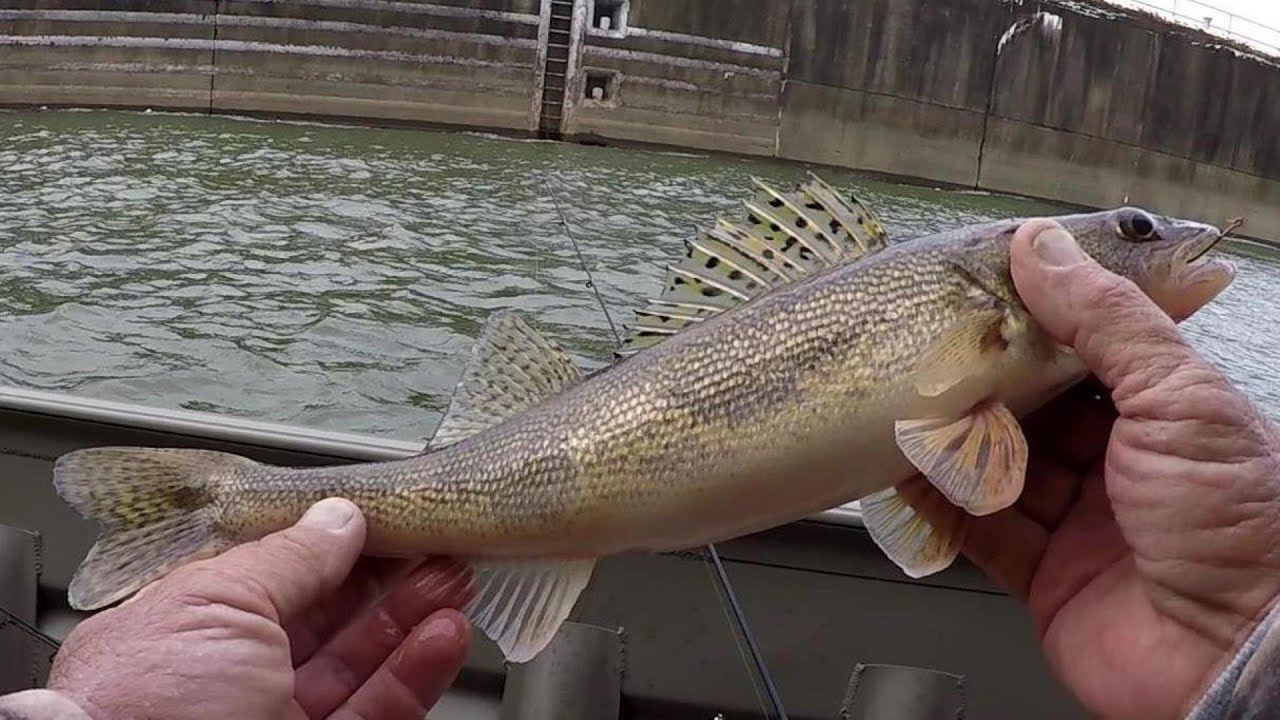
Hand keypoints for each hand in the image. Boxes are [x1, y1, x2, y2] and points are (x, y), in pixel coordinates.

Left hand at [47, 498, 471, 719]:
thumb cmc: (148, 707)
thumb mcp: (217, 602)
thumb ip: (288, 557)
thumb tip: (337, 518)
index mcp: (182, 632)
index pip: (268, 578)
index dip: (328, 546)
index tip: (380, 519)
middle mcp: (226, 682)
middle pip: (322, 619)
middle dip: (383, 577)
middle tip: (433, 542)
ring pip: (358, 664)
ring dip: (411, 618)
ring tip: (454, 580)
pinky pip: (379, 711)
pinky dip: (417, 672)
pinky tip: (445, 635)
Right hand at [902, 220, 1279, 718]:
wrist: (1235, 658)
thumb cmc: (1235, 523)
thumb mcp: (1178, 398)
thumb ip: (1105, 321)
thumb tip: (1040, 246)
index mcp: (1166, 416)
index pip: (1084, 354)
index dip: (1032, 324)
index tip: (979, 295)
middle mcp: (1123, 467)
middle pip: (1034, 412)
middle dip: (983, 384)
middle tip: (930, 352)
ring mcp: (1081, 525)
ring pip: (999, 469)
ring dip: (955, 442)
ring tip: (906, 407)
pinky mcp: (1044, 579)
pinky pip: (979, 532)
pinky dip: (940, 504)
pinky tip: (906, 473)